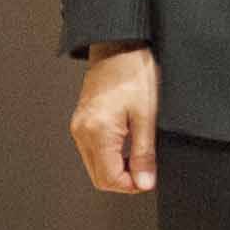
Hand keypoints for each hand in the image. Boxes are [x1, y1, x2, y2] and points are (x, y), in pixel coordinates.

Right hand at [69, 41, 158, 193]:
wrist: (119, 43)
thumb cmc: (134, 71)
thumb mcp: (147, 114)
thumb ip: (144, 153)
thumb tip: (144, 183)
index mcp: (96, 132)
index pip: (108, 179)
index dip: (131, 186)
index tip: (150, 178)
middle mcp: (81, 131)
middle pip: (99, 176)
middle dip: (124, 179)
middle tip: (148, 169)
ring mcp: (79, 125)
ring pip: (95, 164)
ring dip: (117, 167)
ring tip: (141, 153)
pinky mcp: (82, 119)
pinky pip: (93, 149)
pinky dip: (110, 154)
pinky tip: (129, 142)